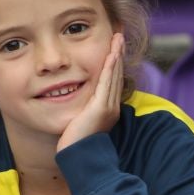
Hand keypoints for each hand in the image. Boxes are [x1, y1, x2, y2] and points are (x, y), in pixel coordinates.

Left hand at [56, 32, 123, 152]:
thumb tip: (74, 107)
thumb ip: (80, 113)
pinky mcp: (101, 108)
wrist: (78, 159)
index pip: (111, 80)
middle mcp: (111, 106)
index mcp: (107, 109)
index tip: (113, 47)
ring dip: (115, 55)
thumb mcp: (78, 124)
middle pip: (116, 74)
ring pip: (113, 75)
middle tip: (119, 35)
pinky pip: (106, 82)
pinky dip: (109, 67)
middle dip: (117, 53)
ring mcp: (108, 107)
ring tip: (117, 38)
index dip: (113, 62)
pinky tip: (110, 54)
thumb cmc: (74, 146)